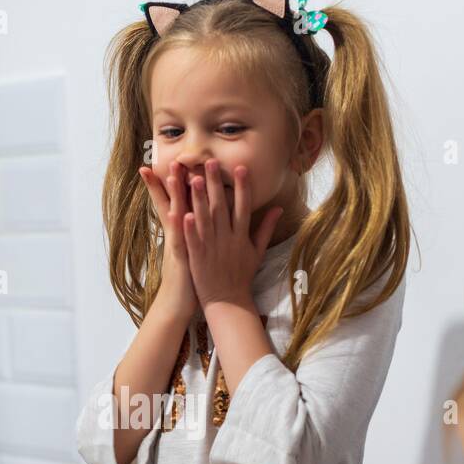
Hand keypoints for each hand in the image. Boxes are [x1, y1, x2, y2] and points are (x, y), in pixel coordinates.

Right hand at [139, 162, 193, 274]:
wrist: (176, 304)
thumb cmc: (189, 278)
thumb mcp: (192, 252)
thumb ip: (195, 233)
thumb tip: (193, 219)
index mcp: (183, 231)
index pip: (177, 201)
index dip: (174, 184)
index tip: (173, 163)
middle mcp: (178, 234)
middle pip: (174, 202)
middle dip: (172, 180)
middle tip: (171, 158)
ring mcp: (178, 244)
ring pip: (175, 215)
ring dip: (173, 195)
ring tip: (172, 175)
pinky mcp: (181, 257)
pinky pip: (179, 239)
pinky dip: (177, 226)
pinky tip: (175, 211)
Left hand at [182, 160, 282, 308]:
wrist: (228, 302)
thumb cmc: (241, 276)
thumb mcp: (257, 252)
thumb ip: (266, 228)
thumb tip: (279, 209)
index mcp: (241, 236)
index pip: (243, 206)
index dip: (242, 186)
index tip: (240, 167)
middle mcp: (227, 239)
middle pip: (221, 207)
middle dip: (215, 183)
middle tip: (210, 161)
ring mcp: (212, 248)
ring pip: (205, 219)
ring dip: (199, 199)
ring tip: (193, 179)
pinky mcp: (197, 258)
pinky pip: (192, 240)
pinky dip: (188, 228)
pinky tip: (183, 213)